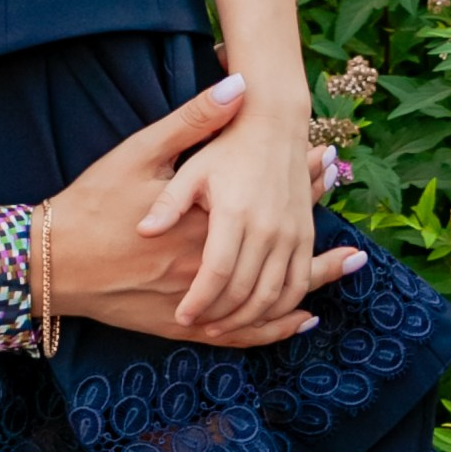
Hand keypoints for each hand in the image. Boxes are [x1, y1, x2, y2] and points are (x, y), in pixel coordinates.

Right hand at [44, 78, 351, 344]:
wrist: (52, 262)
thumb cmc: (92, 203)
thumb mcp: (139, 153)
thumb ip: (191, 123)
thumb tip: (235, 86)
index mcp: (205, 221)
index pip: (266, 200)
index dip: (299, 182)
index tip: (324, 161)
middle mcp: (211, 265)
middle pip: (280, 249)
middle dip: (313, 225)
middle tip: (344, 204)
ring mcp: (200, 301)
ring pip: (271, 296)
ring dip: (313, 279)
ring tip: (348, 264)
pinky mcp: (184, 325)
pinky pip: (242, 335)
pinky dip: (276, 327)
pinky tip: (302, 319)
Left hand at [141, 92, 336, 336]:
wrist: (274, 125)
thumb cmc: (226, 148)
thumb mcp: (191, 169)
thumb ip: (169, 202)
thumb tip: (145, 230)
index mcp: (234, 214)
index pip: (216, 274)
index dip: (198, 301)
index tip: (181, 316)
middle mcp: (268, 228)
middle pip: (244, 291)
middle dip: (220, 316)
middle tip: (197, 325)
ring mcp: (291, 234)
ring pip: (274, 295)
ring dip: (249, 318)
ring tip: (222, 326)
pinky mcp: (305, 235)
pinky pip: (298, 283)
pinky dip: (280, 307)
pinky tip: (258, 313)